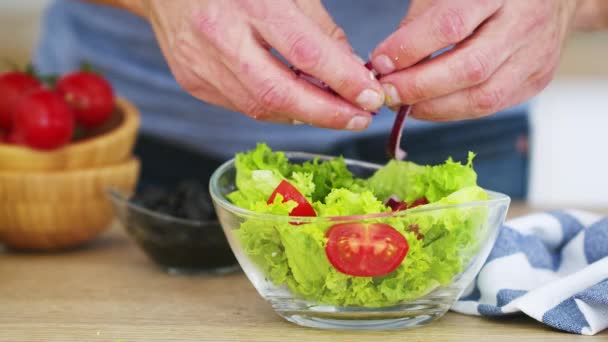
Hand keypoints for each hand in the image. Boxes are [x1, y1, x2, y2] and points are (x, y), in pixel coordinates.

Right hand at [138, 0, 383, 129]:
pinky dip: (277, 109)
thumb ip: (319, 29)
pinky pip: (243, 106)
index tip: (372, 97)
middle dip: (326, 114)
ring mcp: (200, 64)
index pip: (305, 52)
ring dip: (304, 116)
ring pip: (261, 108)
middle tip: (359, 119)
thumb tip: (351, 71)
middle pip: (280, 94)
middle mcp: (220, 36)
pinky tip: (297, 104)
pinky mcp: (193, 82)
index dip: (343, 81)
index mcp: (248, 2)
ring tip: (335, 112)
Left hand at [371, 0, 580, 120]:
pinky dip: (453, 110)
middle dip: (419, 86)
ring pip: (482, 97)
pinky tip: (430, 106)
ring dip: (434, 107)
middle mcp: (523, 24)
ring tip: (403, 104)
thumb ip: (421, 21)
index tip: (379, 62)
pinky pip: (490, 107)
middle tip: (387, 93)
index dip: (410, 48)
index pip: (450, 24)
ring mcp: (535, 56)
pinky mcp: (537, 80)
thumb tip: (387, 62)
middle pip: (469, 68)